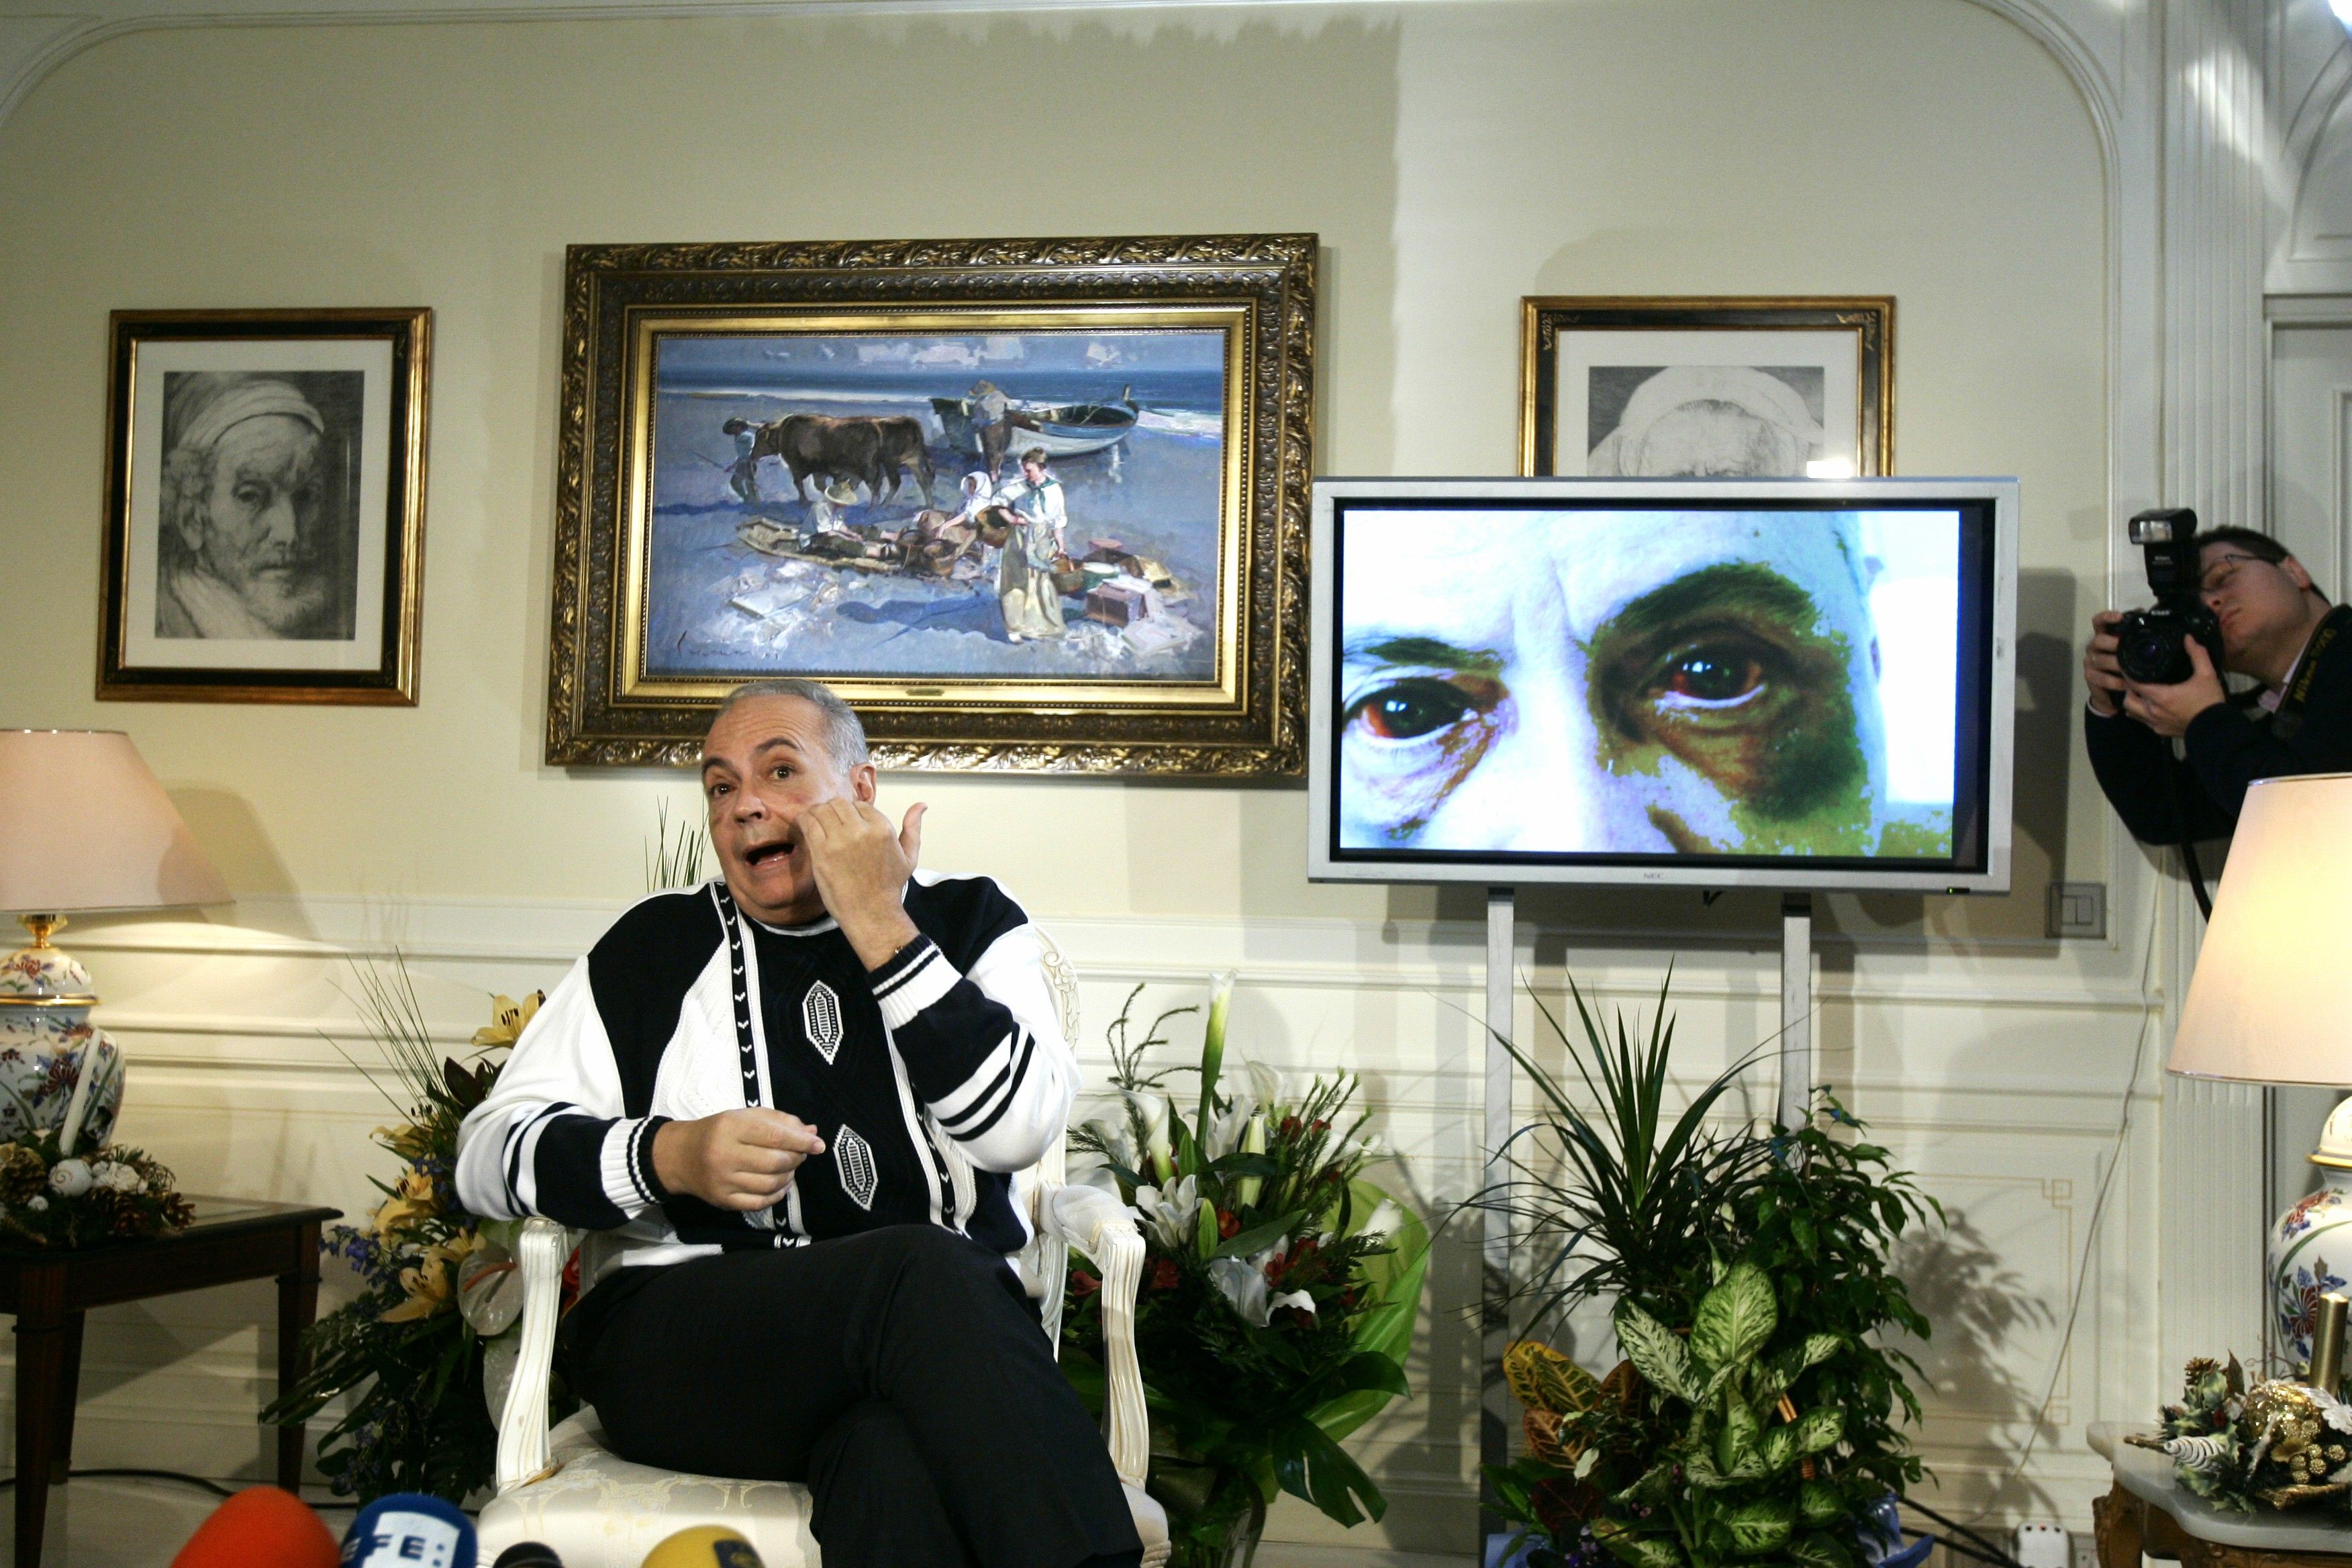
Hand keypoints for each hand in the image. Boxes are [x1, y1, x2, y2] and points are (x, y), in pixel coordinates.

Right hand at [651, 1109, 825, 1211]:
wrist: (681, 1157)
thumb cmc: (718, 1131)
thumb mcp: (745, 1117)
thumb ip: (779, 1122)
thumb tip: (811, 1133)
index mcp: (730, 1128)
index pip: (773, 1136)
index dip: (800, 1141)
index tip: (818, 1144)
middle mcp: (724, 1155)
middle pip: (774, 1162)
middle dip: (796, 1158)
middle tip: (801, 1154)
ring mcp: (723, 1182)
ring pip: (770, 1183)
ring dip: (789, 1176)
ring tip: (789, 1167)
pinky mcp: (723, 1201)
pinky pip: (760, 1203)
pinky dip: (777, 1194)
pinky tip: (780, 1184)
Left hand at [800, 797, 926, 967]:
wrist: (871, 912)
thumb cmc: (889, 887)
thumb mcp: (909, 857)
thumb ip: (913, 828)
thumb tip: (922, 804)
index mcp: (882, 828)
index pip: (859, 804)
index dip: (851, 812)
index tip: (845, 824)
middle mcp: (861, 830)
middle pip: (839, 803)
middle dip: (833, 810)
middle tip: (829, 822)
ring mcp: (840, 840)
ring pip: (822, 809)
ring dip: (817, 813)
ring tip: (816, 822)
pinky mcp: (822, 851)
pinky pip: (809, 823)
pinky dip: (805, 820)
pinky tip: (806, 826)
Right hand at [2084, 610, 2127, 716]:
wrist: (2114, 692)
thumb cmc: (2124, 666)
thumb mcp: (2131, 650)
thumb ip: (2134, 635)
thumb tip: (2144, 614)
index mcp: (2104, 636)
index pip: (2099, 622)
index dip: (2107, 617)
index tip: (2119, 617)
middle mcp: (2094, 647)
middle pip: (2098, 640)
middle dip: (2112, 643)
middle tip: (2125, 647)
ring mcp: (2090, 662)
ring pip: (2099, 660)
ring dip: (2117, 665)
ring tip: (2131, 671)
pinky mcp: (2089, 676)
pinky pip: (2101, 678)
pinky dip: (2115, 682)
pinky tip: (2126, 684)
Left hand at [2123, 635, 2227, 737]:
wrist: (2216, 729)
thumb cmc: (2210, 702)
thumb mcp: (2207, 675)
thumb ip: (2197, 655)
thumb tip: (2188, 638)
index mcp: (2160, 696)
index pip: (2133, 683)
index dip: (2128, 674)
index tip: (2128, 666)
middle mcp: (2152, 711)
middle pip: (2128, 698)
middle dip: (2128, 688)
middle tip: (2135, 679)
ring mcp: (2154, 723)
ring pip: (2131, 711)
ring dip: (2133, 701)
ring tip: (2141, 692)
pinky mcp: (2160, 731)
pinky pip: (2142, 721)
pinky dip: (2141, 713)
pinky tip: (2150, 706)